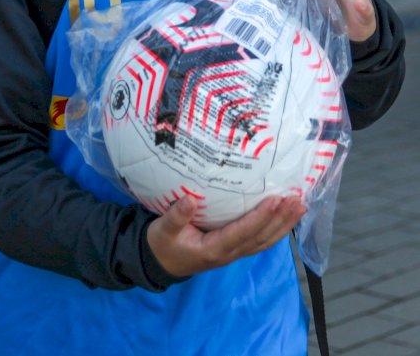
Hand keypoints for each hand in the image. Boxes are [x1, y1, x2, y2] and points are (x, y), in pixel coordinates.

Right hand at [147, 195, 305, 277]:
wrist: (161, 262)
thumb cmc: (163, 243)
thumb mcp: (164, 229)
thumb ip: (176, 216)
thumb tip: (190, 199)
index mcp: (214, 249)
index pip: (243, 232)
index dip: (260, 217)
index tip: (275, 201)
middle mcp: (229, 253)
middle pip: (261, 238)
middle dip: (280, 220)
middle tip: (297, 200)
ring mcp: (234, 253)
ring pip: (264, 241)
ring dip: (283, 225)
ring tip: (300, 207)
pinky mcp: (235, 248)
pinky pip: (260, 241)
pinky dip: (276, 230)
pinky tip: (285, 218)